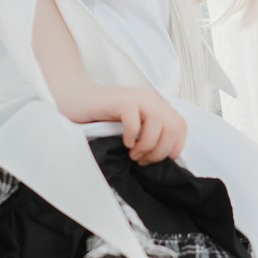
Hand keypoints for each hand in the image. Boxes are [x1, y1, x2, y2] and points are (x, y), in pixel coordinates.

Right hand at [64, 83, 186, 164]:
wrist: (76, 99)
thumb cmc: (103, 118)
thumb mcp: (134, 126)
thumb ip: (151, 133)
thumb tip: (164, 157)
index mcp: (158, 105)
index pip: (181, 127)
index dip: (172, 148)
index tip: (153, 158)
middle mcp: (151, 99)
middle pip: (173, 128)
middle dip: (160, 151)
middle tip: (142, 159)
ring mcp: (137, 98)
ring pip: (158, 124)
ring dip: (147, 145)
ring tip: (133, 152)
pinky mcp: (121, 101)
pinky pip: (135, 122)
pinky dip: (132, 136)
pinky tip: (124, 142)